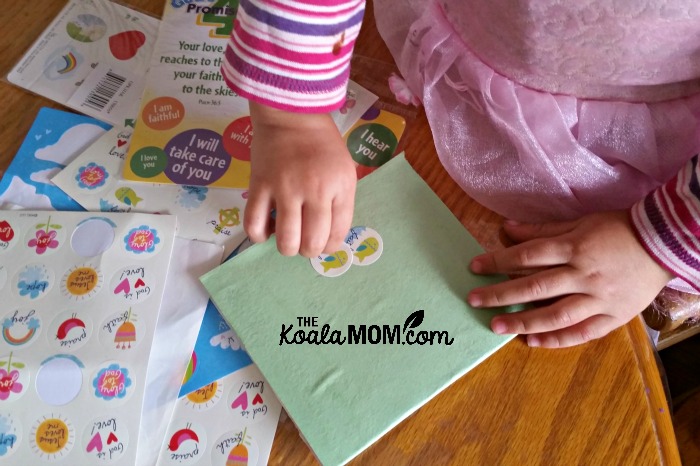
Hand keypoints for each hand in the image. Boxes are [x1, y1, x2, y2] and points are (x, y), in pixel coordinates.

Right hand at [245, 102, 356, 256]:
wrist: (291, 114)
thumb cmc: (322, 143)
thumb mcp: (344, 171)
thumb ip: (340, 202)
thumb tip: (329, 236)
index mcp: (340, 187)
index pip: (338, 234)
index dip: (330, 246)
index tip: (323, 241)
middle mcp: (314, 191)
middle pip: (312, 244)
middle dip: (308, 250)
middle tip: (304, 240)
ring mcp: (285, 189)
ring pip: (286, 242)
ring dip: (287, 248)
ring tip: (286, 237)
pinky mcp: (259, 185)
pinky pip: (254, 224)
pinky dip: (259, 236)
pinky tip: (266, 230)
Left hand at [467, 211, 673, 347]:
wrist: (663, 243)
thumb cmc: (616, 229)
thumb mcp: (578, 222)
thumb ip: (542, 230)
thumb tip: (506, 229)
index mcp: (574, 248)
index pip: (527, 256)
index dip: (498, 261)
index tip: (475, 267)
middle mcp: (583, 275)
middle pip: (535, 287)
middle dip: (501, 295)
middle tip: (474, 300)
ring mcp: (599, 299)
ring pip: (555, 315)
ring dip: (522, 322)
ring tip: (496, 326)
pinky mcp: (613, 316)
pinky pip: (582, 333)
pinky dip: (556, 339)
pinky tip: (532, 341)